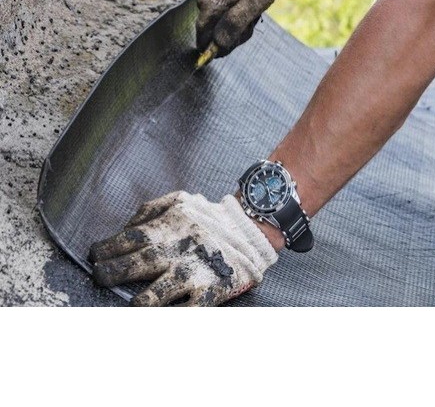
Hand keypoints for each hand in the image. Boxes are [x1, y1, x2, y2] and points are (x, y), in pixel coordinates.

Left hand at [88, 192, 277, 305]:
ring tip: (130, 305)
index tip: (95, 257)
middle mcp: (182, 249)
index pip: (132, 238)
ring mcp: (198, 271)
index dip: (108, 249)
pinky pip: (193, 309)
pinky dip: (177, 318)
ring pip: (164, 289)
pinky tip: (163, 321)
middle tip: (99, 278)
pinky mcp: (214, 290)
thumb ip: (150, 210)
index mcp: (172, 227)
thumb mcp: (181, 200)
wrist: (252, 229)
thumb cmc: (210, 217)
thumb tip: (124, 229)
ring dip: (142, 301)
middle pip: (142, 262)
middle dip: (114, 272)